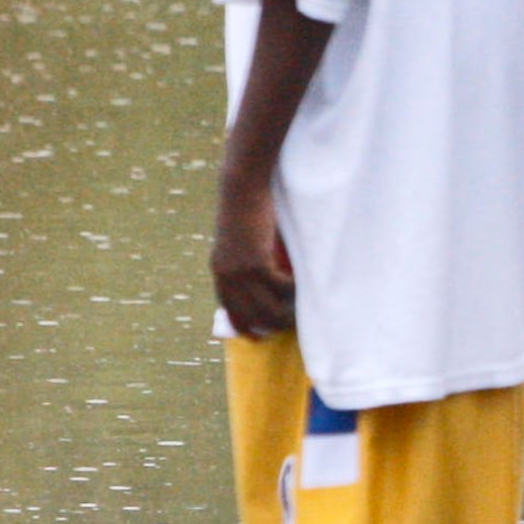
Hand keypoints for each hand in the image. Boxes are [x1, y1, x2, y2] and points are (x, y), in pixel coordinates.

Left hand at [213, 179, 296, 335]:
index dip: (245, 326)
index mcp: (220, 272)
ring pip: (268, 308)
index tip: (260, 335)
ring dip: (286, 313)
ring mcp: (240, 272)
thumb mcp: (240, 239)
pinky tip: (303, 283)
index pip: (230, 310)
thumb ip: (247, 259)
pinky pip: (281, 287)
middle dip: (271, 325)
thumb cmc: (245, 208)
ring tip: (301, 309)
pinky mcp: (256, 263)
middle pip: (251, 317)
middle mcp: (227, 277)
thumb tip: (269, 276)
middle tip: (291, 323)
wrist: (242, 189)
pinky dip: (295, 289)